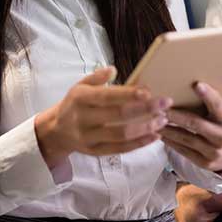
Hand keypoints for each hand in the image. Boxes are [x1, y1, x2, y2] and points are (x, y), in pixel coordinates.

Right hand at [34, 66, 170, 167]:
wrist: (56, 131)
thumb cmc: (74, 104)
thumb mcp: (80, 86)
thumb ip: (96, 78)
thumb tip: (113, 69)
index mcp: (80, 98)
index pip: (107, 96)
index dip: (129, 94)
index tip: (149, 91)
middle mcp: (83, 119)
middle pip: (118, 116)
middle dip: (145, 109)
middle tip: (165, 103)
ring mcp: (89, 137)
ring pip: (121, 135)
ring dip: (146, 127)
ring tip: (162, 119)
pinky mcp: (95, 152)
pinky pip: (120, 149)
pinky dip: (139, 143)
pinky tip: (155, 136)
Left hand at [161, 82, 221, 172]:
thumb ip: (211, 105)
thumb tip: (192, 85)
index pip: (218, 105)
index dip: (208, 95)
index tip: (197, 84)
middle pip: (195, 124)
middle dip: (175, 116)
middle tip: (159, 108)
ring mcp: (214, 152)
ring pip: (186, 138)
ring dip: (168, 129)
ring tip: (154, 121)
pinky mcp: (205, 163)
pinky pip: (184, 151)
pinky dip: (171, 142)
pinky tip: (161, 134)